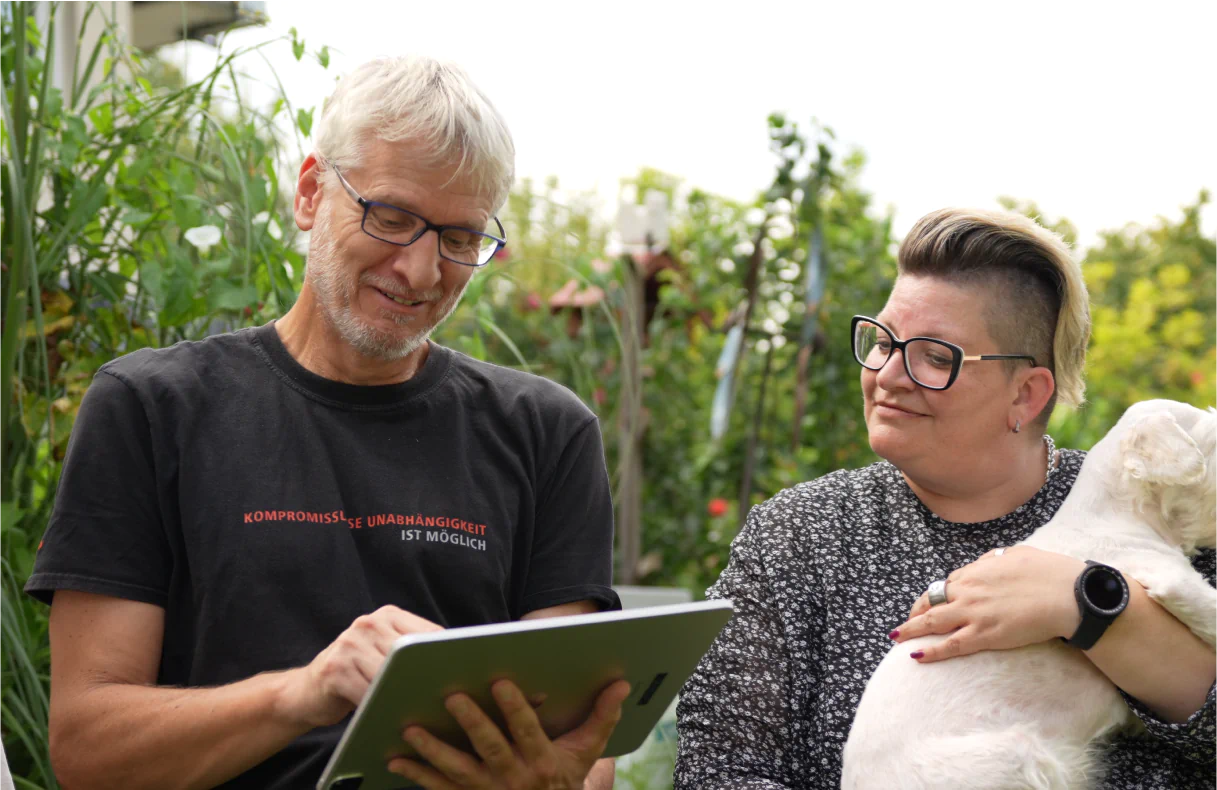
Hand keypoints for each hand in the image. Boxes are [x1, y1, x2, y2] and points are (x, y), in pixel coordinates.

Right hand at [283, 605, 442, 727]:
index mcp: (387, 615)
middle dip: (426, 677)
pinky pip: (369, 693)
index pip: (428, 633)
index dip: (445, 655)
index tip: (463, 674)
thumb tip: (456, 664)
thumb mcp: (382, 653)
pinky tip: (389, 716)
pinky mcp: (336, 670)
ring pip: (391, 675)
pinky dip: (381, 707)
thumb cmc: (355, 675)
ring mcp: (350, 644)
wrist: (305, 692)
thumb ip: (410, 651)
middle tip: (443, 699)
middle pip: (411, 654)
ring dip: (404, 695)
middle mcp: (368, 623)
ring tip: (418, 711)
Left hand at [387, 678, 630, 789]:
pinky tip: (396, 758)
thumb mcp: (589, 751)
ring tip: (411, 728)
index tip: (500, 682)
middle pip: (489, 747)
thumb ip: (603, 716)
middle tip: (451, 697)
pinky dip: (416, 775)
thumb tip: (621, 683)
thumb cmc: (567, 779)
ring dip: (432, 751)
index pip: (528, 731)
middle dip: (470, 722)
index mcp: (543, 761)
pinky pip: (439, 789)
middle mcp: (514, 778)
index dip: (515, 708)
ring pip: (457, 770)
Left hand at [891, 546, 1086, 662]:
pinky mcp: (984, 635)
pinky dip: (931, 651)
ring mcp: (974, 613)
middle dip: (914, 613)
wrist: (1067, 594)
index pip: (945, 584)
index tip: (928, 604)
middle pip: (930, 601)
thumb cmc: (1048, 572)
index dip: (934, 596)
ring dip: (911, 630)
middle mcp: (968, 591)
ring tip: (896, 637)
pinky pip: (951, 645)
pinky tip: (916, 655)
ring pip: (932, 622)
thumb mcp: (1017, 554)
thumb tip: (989, 560)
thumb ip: (997, 559)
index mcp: (976, 571)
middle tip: (904, 623)